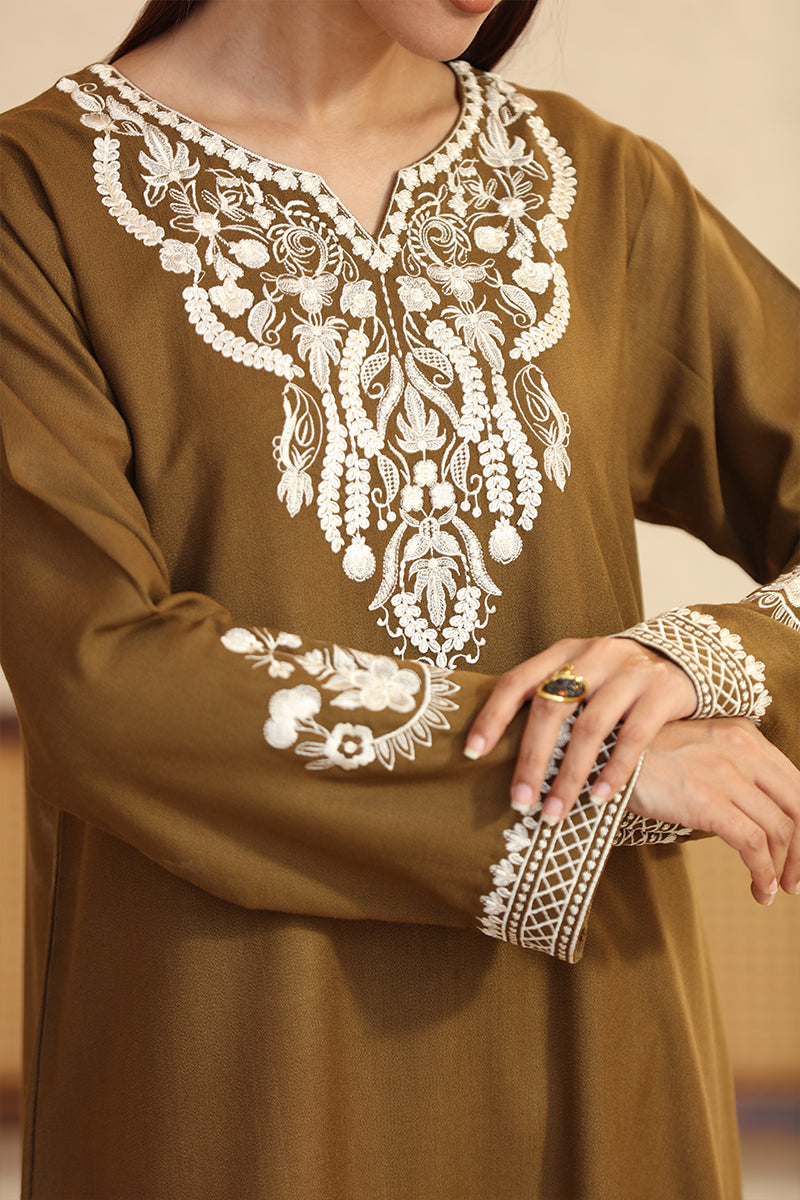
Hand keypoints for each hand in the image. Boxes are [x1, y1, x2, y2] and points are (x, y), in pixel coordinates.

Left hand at [464, 636, 696, 821]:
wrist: (684, 659)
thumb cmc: (615, 682)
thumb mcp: (581, 677)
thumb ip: (550, 700)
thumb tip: (500, 750)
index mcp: (562, 653)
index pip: (516, 681)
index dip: (492, 717)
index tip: (472, 754)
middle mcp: (592, 655)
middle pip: (550, 707)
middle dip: (531, 759)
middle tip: (519, 802)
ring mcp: (628, 671)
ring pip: (590, 727)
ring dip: (570, 775)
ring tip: (556, 811)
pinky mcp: (661, 690)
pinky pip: (634, 736)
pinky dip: (614, 771)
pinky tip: (600, 799)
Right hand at [631, 718, 799, 903]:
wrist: (603, 752)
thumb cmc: (643, 756)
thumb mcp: (697, 748)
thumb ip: (731, 768)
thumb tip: (756, 813)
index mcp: (745, 735)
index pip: (796, 784)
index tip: (797, 854)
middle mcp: (743, 749)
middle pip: (798, 807)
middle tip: (795, 881)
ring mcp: (726, 774)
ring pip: (780, 829)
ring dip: (783, 868)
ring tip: (772, 890)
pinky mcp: (707, 801)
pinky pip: (753, 844)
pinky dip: (763, 873)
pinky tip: (758, 889)